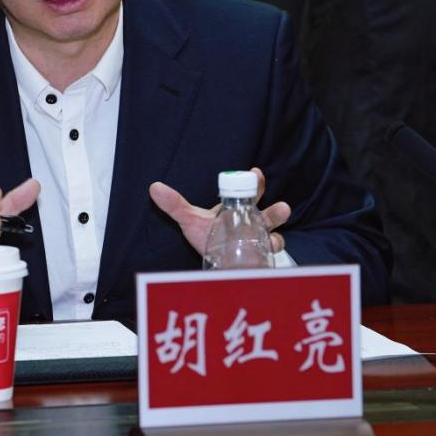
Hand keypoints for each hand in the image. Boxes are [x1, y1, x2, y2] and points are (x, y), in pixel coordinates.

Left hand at [149, 168, 290, 254]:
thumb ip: (174, 204)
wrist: (211, 263)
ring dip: (278, 236)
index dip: (256, 182)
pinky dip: (270, 253)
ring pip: (275, 235)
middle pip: (270, 213)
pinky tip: (266, 252)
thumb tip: (154, 187)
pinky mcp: (260, 257)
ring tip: (274, 239)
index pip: (251, 191)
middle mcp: (252, 223)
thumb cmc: (205, 237)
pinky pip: (270, 255)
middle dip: (277, 211)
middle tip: (281, 208)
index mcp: (237, 209)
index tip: (256, 173)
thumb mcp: (189, 219)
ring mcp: (259, 240)